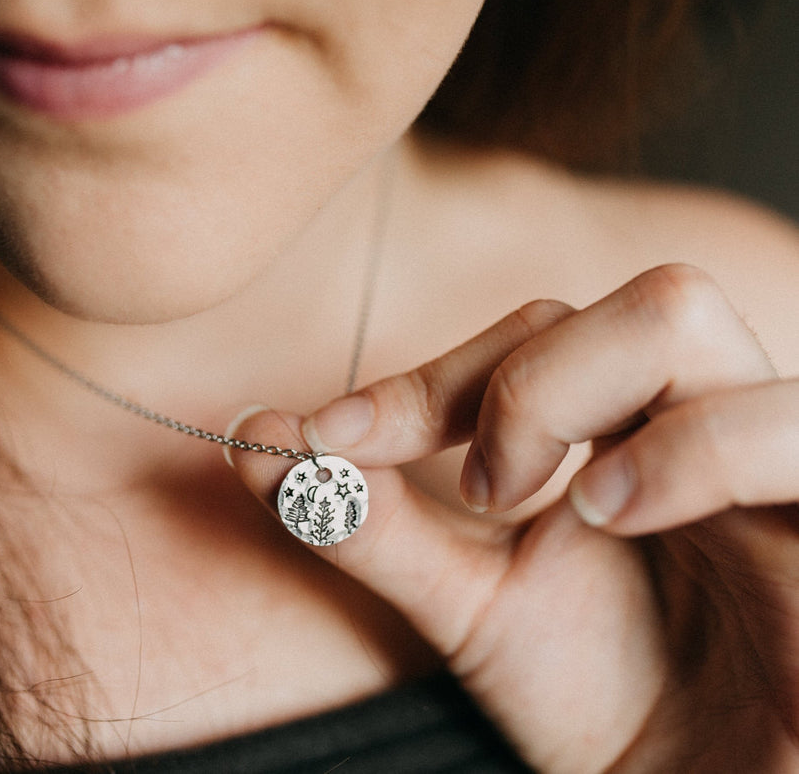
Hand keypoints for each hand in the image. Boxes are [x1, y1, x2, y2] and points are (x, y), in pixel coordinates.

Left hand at [229, 264, 798, 772]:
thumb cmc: (608, 704)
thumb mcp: (471, 603)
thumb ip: (367, 519)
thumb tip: (255, 441)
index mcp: (632, 425)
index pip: (538, 329)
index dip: (429, 375)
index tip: (330, 437)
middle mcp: (708, 414)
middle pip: (608, 297)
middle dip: (516, 378)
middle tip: (482, 487)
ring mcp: (777, 455)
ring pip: (678, 320)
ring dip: (571, 393)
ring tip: (553, 506)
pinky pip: (788, 428)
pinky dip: (692, 448)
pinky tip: (613, 512)